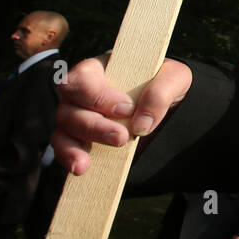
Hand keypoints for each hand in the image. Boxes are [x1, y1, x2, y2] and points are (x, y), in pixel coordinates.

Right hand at [51, 56, 192, 174]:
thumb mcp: (174, 77)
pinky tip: (81, 169)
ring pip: (64, 129)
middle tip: (121, 137)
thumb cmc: (163, 82)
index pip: (83, 78)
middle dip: (93, 125)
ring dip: (75, 147)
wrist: (167, 105)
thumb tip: (141, 125)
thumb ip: (161, 92)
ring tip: (86, 164)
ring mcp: (78, 117)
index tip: (127, 108)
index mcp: (100, 69)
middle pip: (70, 107)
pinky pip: (65, 148)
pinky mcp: (81, 139)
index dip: (98, 95)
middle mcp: (82, 93)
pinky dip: (69, 158)